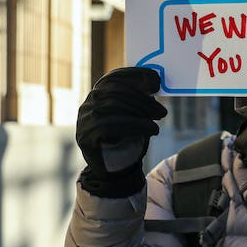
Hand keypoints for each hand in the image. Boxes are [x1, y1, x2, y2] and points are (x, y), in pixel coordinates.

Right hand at [76, 67, 166, 196]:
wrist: (113, 171)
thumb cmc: (126, 140)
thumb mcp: (134, 116)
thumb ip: (140, 100)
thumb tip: (154, 82)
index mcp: (98, 95)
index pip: (113, 77)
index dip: (135, 75)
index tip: (156, 80)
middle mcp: (88, 104)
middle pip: (114, 92)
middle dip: (141, 99)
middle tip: (162, 112)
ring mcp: (84, 120)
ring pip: (112, 107)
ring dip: (140, 113)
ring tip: (157, 123)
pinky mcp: (85, 136)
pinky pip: (109, 125)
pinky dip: (134, 125)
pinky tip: (151, 130)